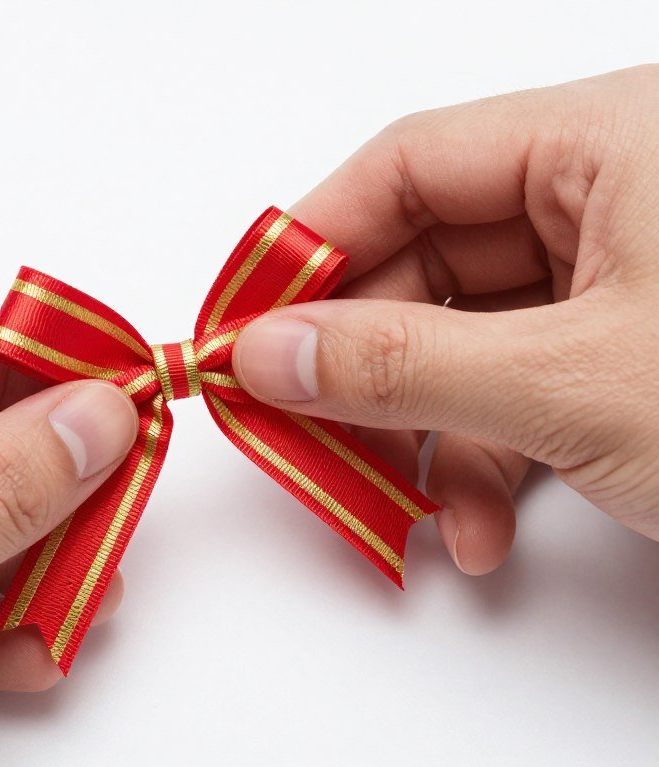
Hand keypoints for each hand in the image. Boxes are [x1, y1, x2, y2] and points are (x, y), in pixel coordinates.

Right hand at [233, 65, 658, 574]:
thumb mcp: (575, 385)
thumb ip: (403, 365)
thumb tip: (268, 353)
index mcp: (610, 140)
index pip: (410, 164)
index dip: (313, 242)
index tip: (247, 317)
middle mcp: (609, 195)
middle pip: (425, 260)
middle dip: (359, 361)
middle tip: (292, 422)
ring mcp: (615, 280)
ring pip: (463, 339)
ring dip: (420, 432)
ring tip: (397, 503)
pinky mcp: (621, 352)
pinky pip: (513, 388)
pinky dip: (481, 461)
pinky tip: (474, 525)